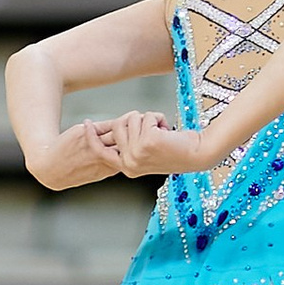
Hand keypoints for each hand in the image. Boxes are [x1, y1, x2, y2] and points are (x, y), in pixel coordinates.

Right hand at [95, 112, 214, 177]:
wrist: (197, 154)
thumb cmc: (175, 150)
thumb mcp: (147, 152)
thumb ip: (130, 145)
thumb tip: (119, 126)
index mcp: (126, 167)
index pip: (100, 150)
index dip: (92, 136)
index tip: (85, 125)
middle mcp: (129, 163)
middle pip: (117, 126)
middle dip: (136, 120)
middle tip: (153, 127)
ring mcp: (137, 153)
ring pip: (132, 119)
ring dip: (150, 119)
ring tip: (163, 132)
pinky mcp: (147, 142)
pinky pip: (147, 117)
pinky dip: (159, 118)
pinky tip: (168, 130)